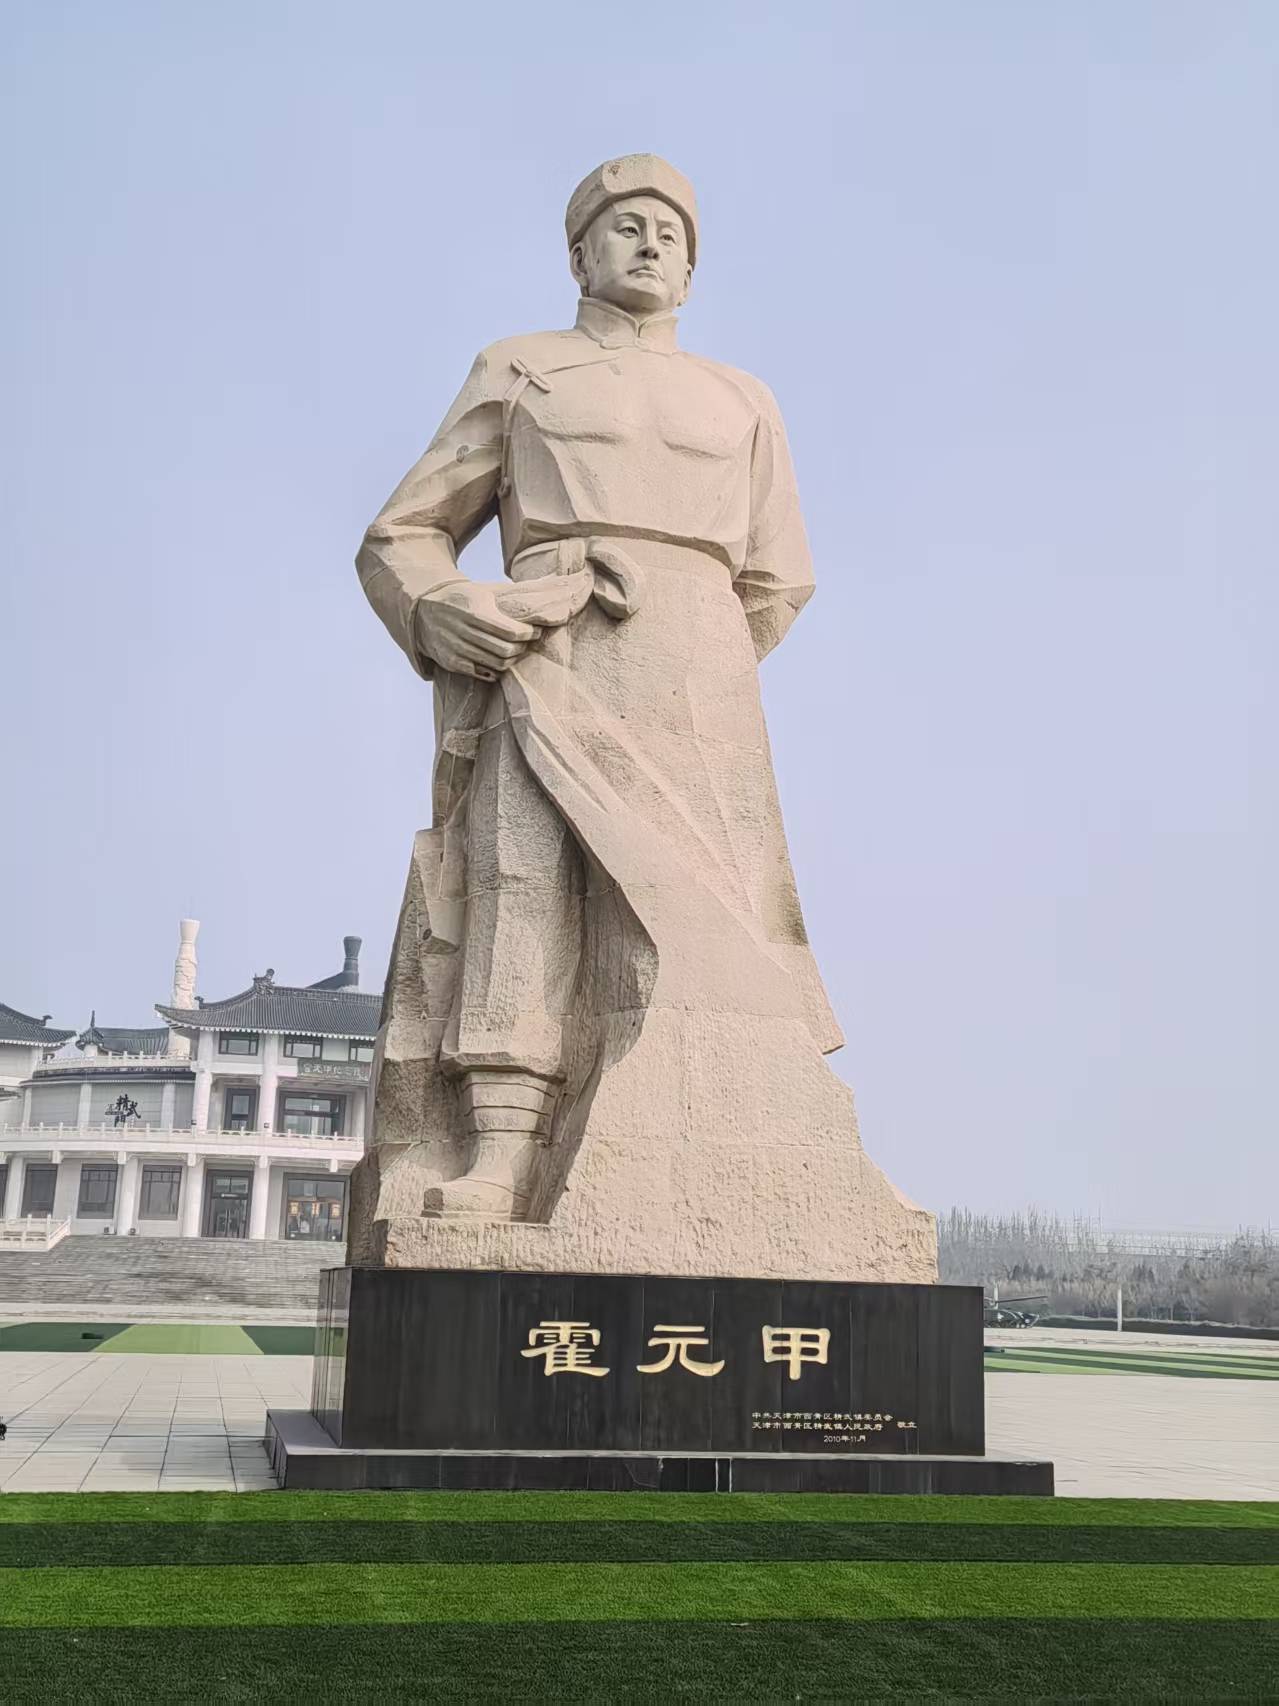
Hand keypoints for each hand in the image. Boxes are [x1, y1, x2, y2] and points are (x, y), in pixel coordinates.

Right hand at [414, 581, 539, 679]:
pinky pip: (484, 674)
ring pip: (498, 665)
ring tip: (516, 651)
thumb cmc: (461, 599)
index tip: (535, 631)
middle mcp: (464, 632)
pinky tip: (500, 659)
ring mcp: (457, 650)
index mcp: (474, 612)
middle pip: (507, 651)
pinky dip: (497, 669)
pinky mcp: (452, 663)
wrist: (422, 611)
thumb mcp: (481, 591)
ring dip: (512, 660)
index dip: (529, 634)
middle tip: (528, 642)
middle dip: (523, 648)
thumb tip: (544, 591)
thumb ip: (508, 596)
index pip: (512, 632)